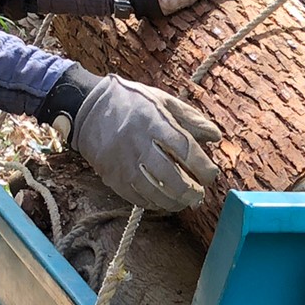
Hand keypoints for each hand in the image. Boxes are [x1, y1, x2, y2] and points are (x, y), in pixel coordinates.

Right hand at [46, 66, 223, 211]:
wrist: (88, 109)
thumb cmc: (132, 103)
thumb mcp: (163, 101)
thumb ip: (190, 119)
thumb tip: (216, 137)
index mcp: (154, 121)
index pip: (183, 148)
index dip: (201, 165)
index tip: (211, 174)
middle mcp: (138, 143)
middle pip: (169, 175)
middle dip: (190, 190)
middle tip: (200, 194)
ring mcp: (124, 162)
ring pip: (153, 191)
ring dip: (174, 201)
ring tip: (186, 201)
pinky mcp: (113, 176)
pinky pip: (137, 197)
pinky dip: (154, 204)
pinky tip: (165, 202)